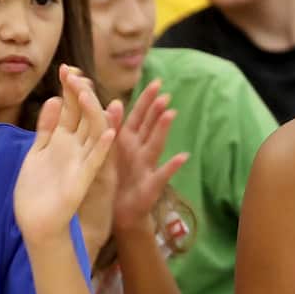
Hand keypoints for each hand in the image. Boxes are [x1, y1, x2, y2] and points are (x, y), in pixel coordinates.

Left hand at [15, 65, 116, 239]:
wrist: (37, 223)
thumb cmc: (36, 191)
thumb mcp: (38, 152)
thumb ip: (46, 128)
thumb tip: (52, 99)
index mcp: (63, 140)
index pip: (71, 107)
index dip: (69, 88)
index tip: (65, 68)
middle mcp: (76, 147)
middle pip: (83, 114)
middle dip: (79, 93)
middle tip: (72, 72)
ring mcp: (82, 162)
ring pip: (94, 131)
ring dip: (92, 112)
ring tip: (86, 91)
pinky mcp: (84, 179)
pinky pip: (97, 160)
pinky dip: (104, 145)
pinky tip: (109, 131)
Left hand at [110, 80, 184, 234]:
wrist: (120, 212)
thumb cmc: (116, 178)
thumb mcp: (111, 151)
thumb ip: (113, 128)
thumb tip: (114, 102)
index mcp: (128, 140)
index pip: (138, 115)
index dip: (147, 99)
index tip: (156, 82)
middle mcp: (140, 150)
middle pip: (149, 127)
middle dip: (156, 109)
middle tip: (165, 93)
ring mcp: (147, 166)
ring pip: (155, 144)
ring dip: (162, 129)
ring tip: (170, 113)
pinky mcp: (151, 185)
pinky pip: (162, 174)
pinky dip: (172, 166)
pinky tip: (183, 156)